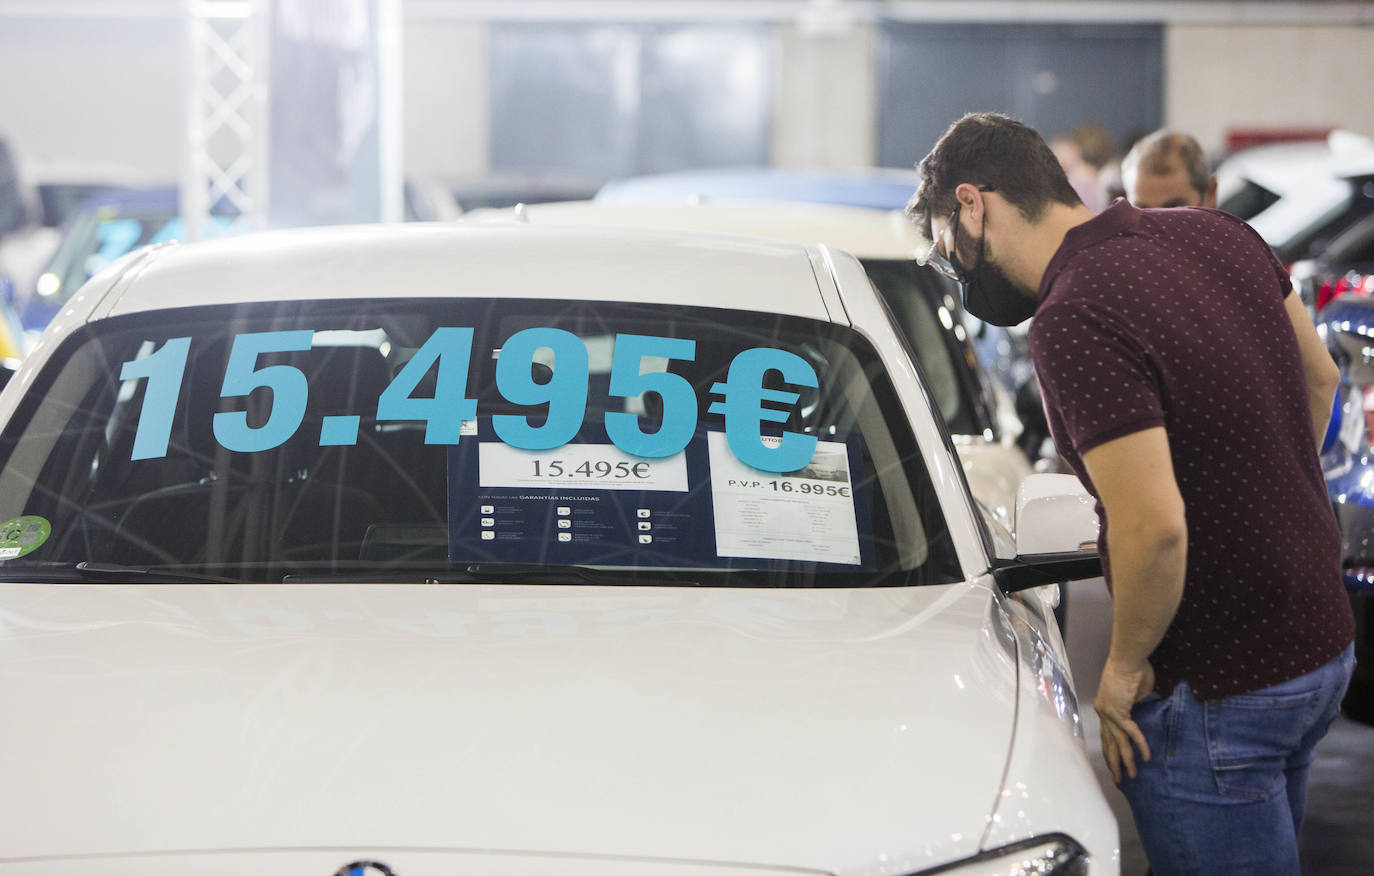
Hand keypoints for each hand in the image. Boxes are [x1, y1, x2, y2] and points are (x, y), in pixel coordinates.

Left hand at [1094, 658, 1155, 783]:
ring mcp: (1109, 713)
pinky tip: (1145, 757)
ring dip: (1126, 761)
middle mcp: (1103, 713)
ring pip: (1118, 743)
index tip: (1113, 763)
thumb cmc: (1133, 669)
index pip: (1106, 734)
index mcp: (1105, 708)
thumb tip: (1140, 712)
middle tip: (1118, 779)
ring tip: (1132, 776)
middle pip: (1108, 743)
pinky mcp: (1119, 711)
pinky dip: (1139, 745)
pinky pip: (1131, 733)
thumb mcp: (1134, 692)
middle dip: (1114, 763)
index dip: (1110, 750)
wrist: (1129, 657)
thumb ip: (1135, 706)